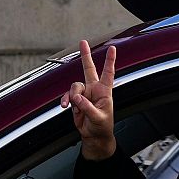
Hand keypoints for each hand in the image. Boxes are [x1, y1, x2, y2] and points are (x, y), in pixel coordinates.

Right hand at [60, 40, 116, 160]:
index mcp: (105, 91)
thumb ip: (87, 107)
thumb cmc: (101, 126)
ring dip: (72, 95)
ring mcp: (84, 94)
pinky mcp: (75, 100)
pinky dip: (66, 100)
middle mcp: (94, 89)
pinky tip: (65, 106)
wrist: (93, 136)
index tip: (112, 48)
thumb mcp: (98, 118)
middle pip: (89, 69)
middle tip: (83, 42)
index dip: (110, 61)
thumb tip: (77, 98)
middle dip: (85, 55)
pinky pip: (68, 96)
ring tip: (73, 106)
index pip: (108, 73)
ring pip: (75, 86)